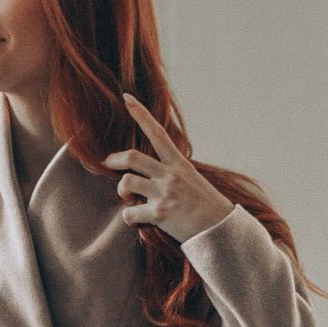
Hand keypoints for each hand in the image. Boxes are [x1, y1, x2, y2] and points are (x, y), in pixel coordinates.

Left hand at [103, 94, 234, 242]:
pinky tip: (135, 218)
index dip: (140, 114)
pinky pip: (130, 212)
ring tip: (126, 196)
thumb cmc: (204, 204)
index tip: (127, 98)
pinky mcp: (159, 213)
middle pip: (133, 158)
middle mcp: (171, 175)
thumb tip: (151, 169)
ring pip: (127, 182)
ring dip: (122, 189)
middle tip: (108, 163)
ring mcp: (164, 193)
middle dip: (115, 160)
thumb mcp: (192, 179)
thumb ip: (172, 170)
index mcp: (179, 164)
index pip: (157, 133)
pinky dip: (128, 216)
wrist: (219, 228)